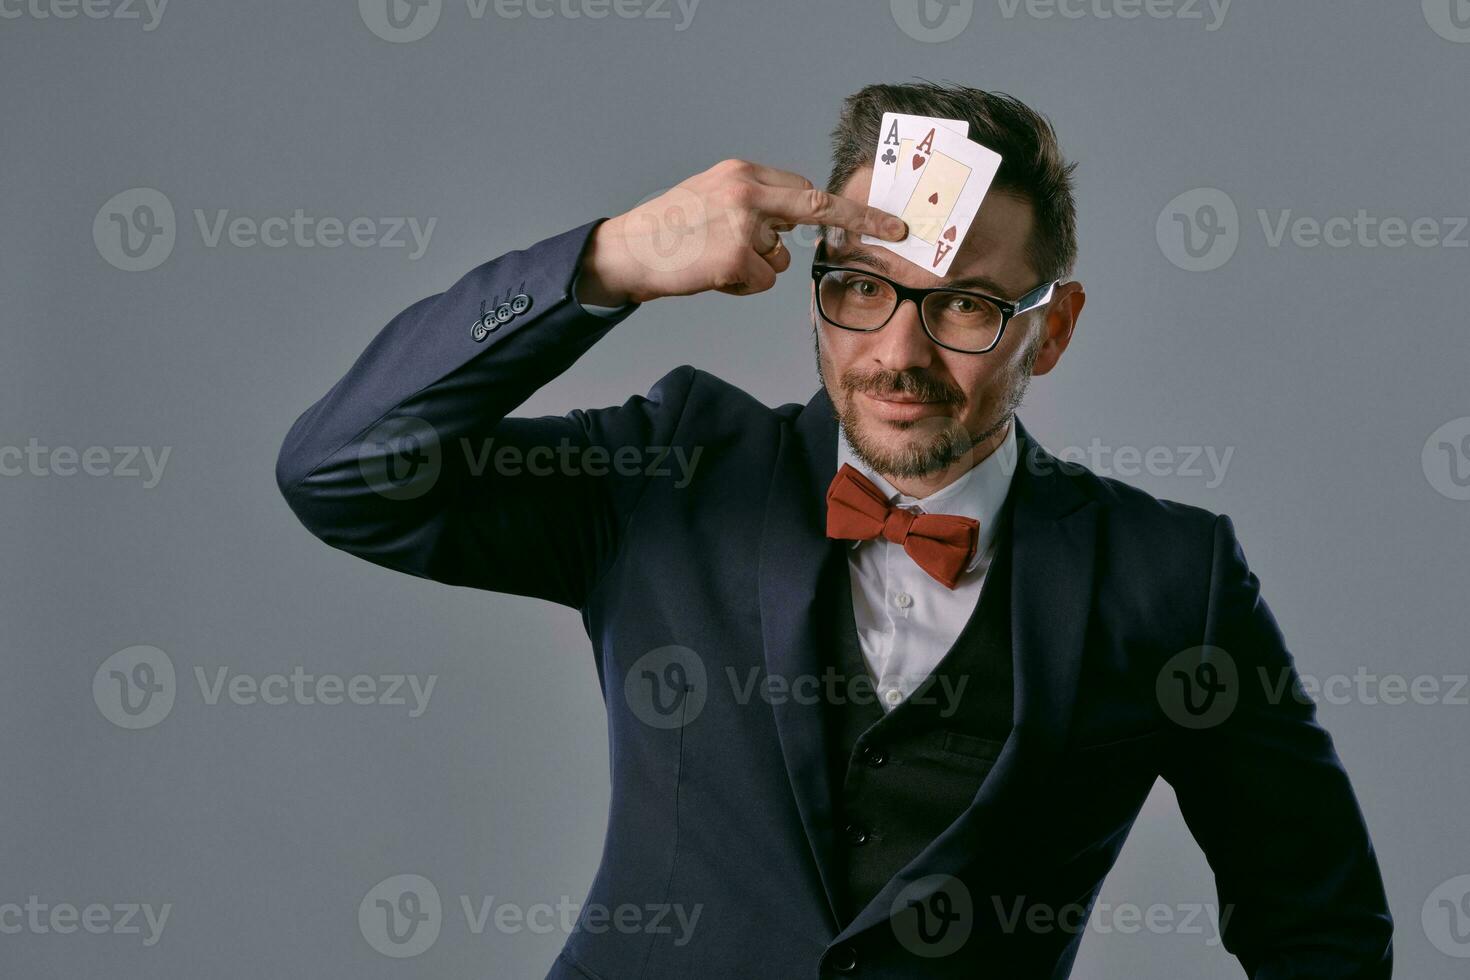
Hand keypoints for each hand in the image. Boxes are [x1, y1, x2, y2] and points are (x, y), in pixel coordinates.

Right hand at [577, 158, 906, 304]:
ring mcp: (742, 225)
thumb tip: (794, 222)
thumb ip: (753, 203)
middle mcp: (746, 193)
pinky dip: (741, 287)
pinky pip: (762, 282)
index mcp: (741, 174)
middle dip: (861, 222)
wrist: (628, 251)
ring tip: (715, 262)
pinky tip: (712, 276)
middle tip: (896, 230)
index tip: (881, 217)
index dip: (840, 208)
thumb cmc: (668, 229)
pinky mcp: (735, 258)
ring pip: (780, 259)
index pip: (804, 189)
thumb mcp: (711, 197)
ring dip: (757, 269)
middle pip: (816, 209)